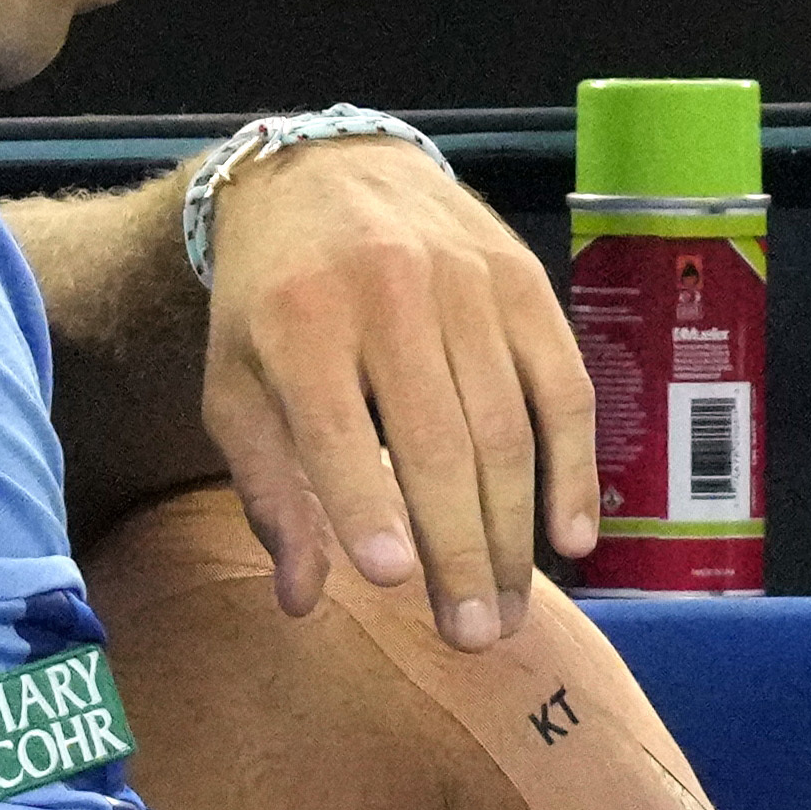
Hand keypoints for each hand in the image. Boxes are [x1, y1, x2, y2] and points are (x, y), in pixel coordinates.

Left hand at [196, 131, 597, 643]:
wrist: (327, 172)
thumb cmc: (273, 300)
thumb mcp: (236, 383)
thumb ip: (268, 490)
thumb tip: (303, 601)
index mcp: (298, 319)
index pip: (337, 423)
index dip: (366, 501)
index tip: (393, 578)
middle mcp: (388, 293)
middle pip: (439, 441)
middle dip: (460, 550)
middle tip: (472, 637)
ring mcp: (468, 285)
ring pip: (507, 428)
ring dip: (514, 534)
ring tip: (508, 612)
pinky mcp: (527, 283)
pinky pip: (565, 390)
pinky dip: (574, 470)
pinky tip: (571, 538)